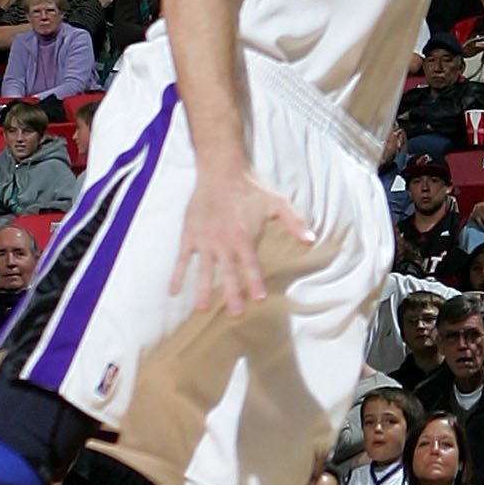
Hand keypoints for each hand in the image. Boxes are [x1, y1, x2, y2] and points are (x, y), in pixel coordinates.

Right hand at [172, 169, 314, 316]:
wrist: (221, 170)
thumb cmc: (250, 187)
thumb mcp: (277, 202)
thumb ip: (293, 222)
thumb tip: (310, 240)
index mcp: (243, 236)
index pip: (250, 265)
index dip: (254, 282)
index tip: (258, 300)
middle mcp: (223, 242)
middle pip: (227, 273)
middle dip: (231, 295)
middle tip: (234, 314)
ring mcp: (204, 239)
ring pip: (203, 270)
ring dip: (203, 290)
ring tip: (202, 309)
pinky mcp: (189, 234)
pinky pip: (182, 258)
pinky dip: (177, 274)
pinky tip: (173, 292)